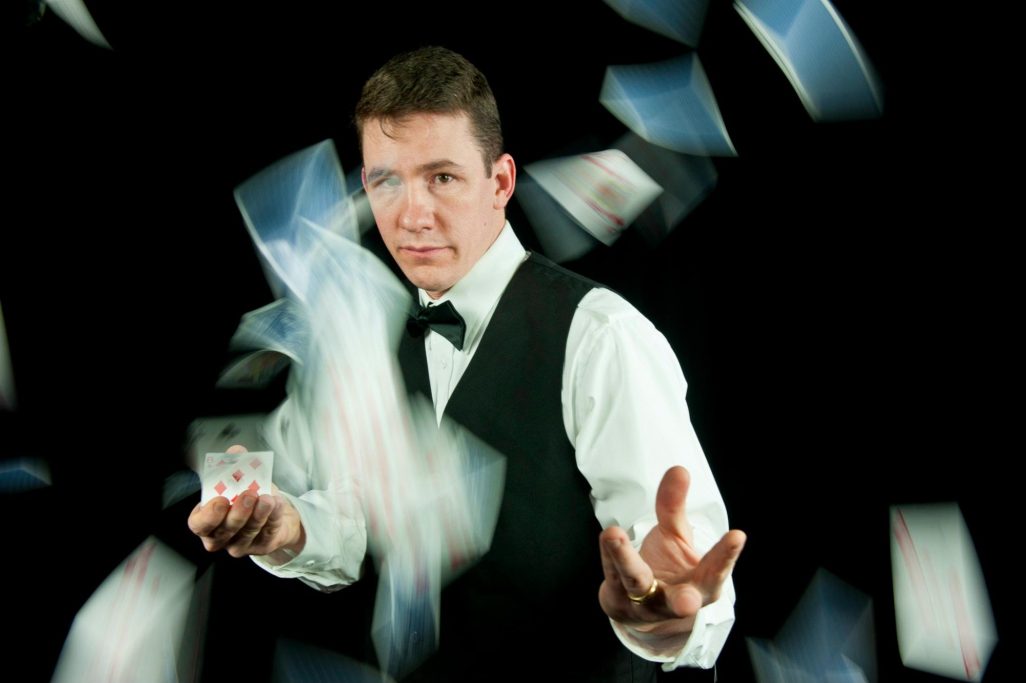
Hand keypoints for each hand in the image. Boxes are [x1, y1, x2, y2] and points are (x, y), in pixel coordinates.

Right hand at [188, 445, 305, 561]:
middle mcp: (221, 537)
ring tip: (267, 498)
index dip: (208, 515)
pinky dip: (273, 516)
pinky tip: (276, 503)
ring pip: (248, 532)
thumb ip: (233, 465)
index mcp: (206, 521)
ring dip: (259, 514)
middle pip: (226, 530)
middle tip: (249, 494)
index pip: (199, 524)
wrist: (273, 509)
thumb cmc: (247, 495)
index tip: (220, 500)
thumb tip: (236, 452)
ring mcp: (241, 544)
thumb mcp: (238, 479)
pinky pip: (268, 532)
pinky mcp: (262, 545)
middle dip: (238, 512)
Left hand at [598, 466, 744, 643]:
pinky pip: (612, 573)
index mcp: (703, 586)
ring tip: (613, 534)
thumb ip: (674, 506)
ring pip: (635, 581)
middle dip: (684, 602)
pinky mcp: (617, 601)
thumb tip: (679, 469)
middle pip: (679, 600)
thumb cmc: (669, 568)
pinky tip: (608, 535)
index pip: (716, 571)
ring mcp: (645, 604)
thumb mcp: (676, 537)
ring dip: (625, 559)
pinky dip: (609, 554)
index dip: (726, 555)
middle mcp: (677, 600)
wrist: (640, 606)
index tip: (736, 536)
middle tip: (688, 601)